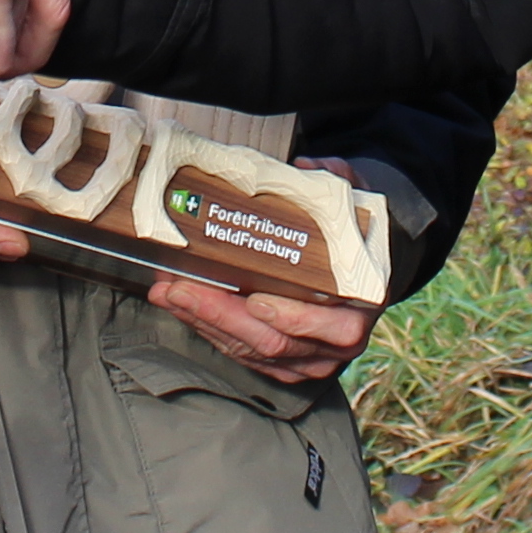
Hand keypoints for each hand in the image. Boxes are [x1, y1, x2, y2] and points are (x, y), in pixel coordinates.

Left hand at [146, 155, 382, 382]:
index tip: (256, 301)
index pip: (334, 327)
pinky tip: (180, 306)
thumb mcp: (353, 201)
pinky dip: (207, 328)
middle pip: (275, 342)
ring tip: (168, 291)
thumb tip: (305, 168)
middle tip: (182, 288)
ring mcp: (309, 359)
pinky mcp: (283, 364)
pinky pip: (241, 353)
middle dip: (221, 315)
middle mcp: (337, 342)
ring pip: (250, 350)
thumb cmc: (351, 234)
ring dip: (204, 320)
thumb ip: (338, 182)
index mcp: (363, 307)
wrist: (357, 263)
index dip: (293, 318)